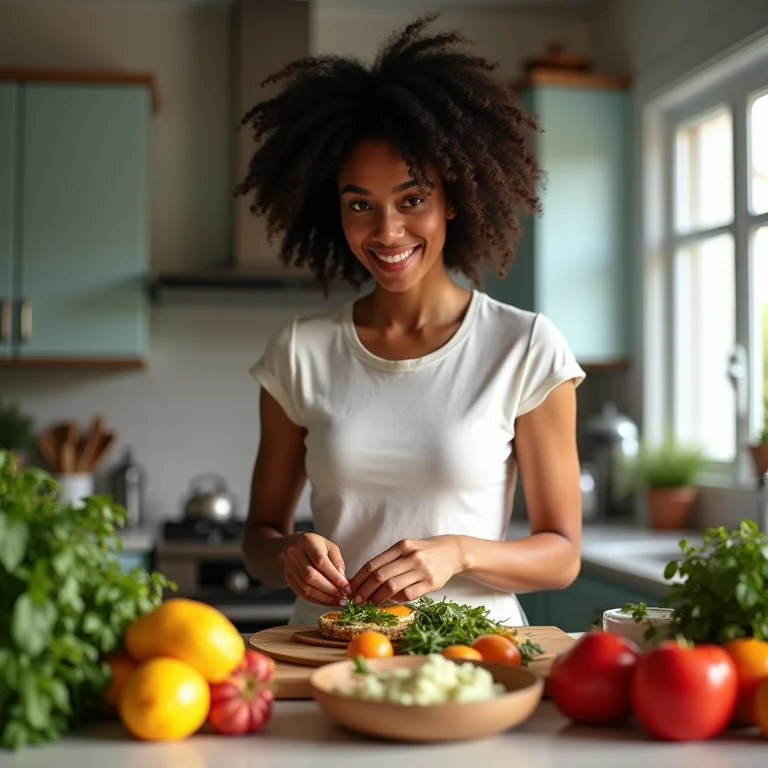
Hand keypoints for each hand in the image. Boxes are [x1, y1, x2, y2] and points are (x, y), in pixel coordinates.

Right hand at [284, 533, 349, 605]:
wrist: (300, 547)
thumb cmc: (319, 547)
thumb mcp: (331, 547)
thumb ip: (337, 562)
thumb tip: (341, 579)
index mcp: (308, 541)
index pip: (320, 561)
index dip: (333, 575)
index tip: (345, 585)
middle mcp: (295, 553)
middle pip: (311, 576)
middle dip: (328, 589)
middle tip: (342, 595)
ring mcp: (289, 565)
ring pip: (305, 587)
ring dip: (323, 597)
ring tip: (336, 600)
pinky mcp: (288, 577)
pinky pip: (301, 593)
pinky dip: (315, 600)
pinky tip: (326, 601)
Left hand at [348, 536, 462, 604]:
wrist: (451, 552)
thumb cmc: (423, 551)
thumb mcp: (406, 548)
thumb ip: (388, 560)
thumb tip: (364, 578)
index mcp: (401, 546)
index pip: (374, 564)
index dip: (359, 578)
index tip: (350, 588)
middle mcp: (411, 556)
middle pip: (380, 576)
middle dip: (364, 590)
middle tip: (356, 600)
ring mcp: (422, 570)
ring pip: (392, 587)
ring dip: (377, 598)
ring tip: (370, 603)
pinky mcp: (431, 583)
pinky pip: (408, 594)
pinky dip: (396, 599)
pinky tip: (390, 601)